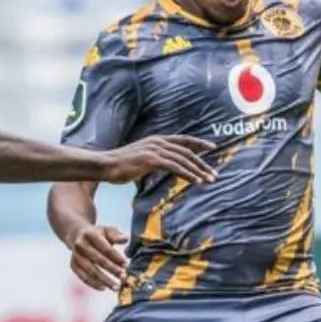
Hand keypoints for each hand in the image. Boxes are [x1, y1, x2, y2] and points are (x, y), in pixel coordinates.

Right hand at [67, 223, 128, 290]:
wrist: (77, 235)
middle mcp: (80, 245)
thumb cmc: (98, 234)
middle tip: (123, 277)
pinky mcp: (73, 265)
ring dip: (105, 280)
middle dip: (112, 269)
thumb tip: (125, 239)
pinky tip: (104, 288)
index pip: (105, 248)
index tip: (126, 265)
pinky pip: (83, 277)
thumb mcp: (107, 230)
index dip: (116, 257)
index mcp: (90, 234)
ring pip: (91, 271)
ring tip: (116, 287)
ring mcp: (75, 256)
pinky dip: (93, 284)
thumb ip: (116, 235)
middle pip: (98, 260)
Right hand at [100, 135, 216, 184]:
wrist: (105, 165)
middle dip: (203, 163)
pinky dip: (187, 174)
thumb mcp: (141, 159)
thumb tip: (164, 166)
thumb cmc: (121, 165)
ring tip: (209, 180)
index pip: (183, 140)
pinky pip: (175, 167)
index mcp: (157, 140)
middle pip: (187, 151)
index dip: (198, 143)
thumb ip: (155, 160)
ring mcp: (155, 150)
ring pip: (183, 159)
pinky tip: (196, 182)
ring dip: (198, 171)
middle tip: (214, 174)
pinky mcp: (151, 159)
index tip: (213, 148)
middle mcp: (158, 142)